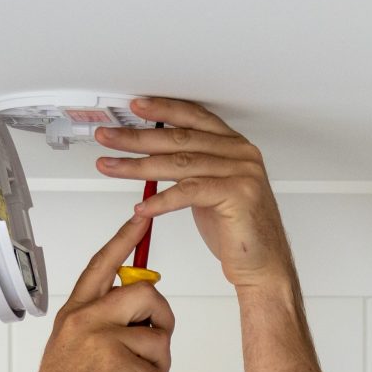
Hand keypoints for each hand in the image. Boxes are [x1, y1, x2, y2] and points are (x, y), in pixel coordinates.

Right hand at [14, 211, 176, 371]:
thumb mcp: (75, 351)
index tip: (141, 218)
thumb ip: (102, 328)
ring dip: (160, 369)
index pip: (102, 265)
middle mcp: (86, 319)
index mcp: (75, 313)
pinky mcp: (118, 363)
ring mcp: (102, 339)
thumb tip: (142, 320)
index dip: (124, 240)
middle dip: (164, 321)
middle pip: (148, 294)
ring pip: (160, 337)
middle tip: (157, 349)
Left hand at [92, 97, 296, 292]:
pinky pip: (189, 191)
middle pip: (180, 139)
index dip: (162, 110)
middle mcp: (240, 153)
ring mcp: (242, 171)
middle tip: (108, 137)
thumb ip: (190, 169)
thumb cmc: (236, 231)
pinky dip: (161, 200)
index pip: (193, 117)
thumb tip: (153, 156)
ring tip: (112, 167)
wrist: (262, 264)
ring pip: (180, 164)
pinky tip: (142, 207)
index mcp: (234, 146)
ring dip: (138, 166)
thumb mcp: (209, 190)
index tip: (134, 108)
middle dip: (137, 138)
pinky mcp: (238, 194)